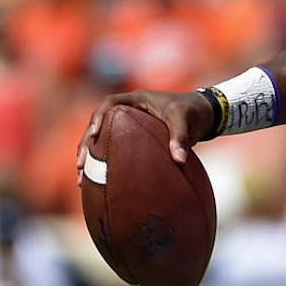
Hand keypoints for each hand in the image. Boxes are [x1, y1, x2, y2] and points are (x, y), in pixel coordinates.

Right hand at [79, 89, 216, 171]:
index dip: (97, 117)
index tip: (93, 134)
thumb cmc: (194, 112)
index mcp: (135, 100)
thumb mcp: (186, 120)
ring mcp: (128, 126)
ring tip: (82, 180)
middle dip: (85, 145)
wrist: (205, 115)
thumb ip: (181, 137)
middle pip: (97, 126)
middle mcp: (128, 111)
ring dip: (90, 159)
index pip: (108, 104)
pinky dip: (107, 166)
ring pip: (102, 141)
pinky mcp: (132, 140)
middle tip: (81, 165)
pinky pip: (115, 152)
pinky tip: (100, 185)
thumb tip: (179, 160)